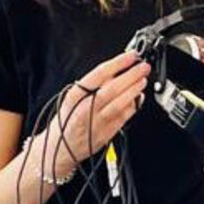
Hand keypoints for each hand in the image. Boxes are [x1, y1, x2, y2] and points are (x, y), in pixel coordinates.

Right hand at [41, 52, 149, 175]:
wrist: (61, 148)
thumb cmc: (68, 119)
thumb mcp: (73, 98)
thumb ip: (92, 86)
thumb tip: (116, 72)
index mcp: (75, 96)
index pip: (99, 74)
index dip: (118, 63)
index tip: (130, 56)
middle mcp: (85, 109)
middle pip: (111, 89)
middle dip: (131, 76)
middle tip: (143, 67)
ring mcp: (96, 123)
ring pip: (119, 104)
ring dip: (134, 90)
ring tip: (142, 81)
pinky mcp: (106, 134)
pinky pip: (123, 118)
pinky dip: (134, 106)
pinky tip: (138, 97)